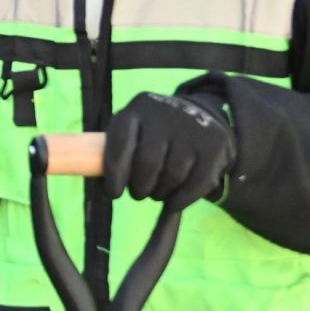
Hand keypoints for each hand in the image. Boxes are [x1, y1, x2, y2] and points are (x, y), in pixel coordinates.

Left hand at [100, 90, 235, 205]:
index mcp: (137, 109)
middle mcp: (165, 114)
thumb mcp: (132, 132)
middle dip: (139, 187)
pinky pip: (195, 185)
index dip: (114, 174)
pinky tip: (173, 201)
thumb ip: (114, 154)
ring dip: (160, 193)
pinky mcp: (215, 146)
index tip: (113, 193)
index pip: (120, 143)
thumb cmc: (153, 134)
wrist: (201, 118)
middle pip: (148, 163)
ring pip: (172, 176)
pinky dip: (180, 200)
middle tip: (138, 193)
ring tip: (156, 191)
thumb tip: (94, 182)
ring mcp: (192, 129)